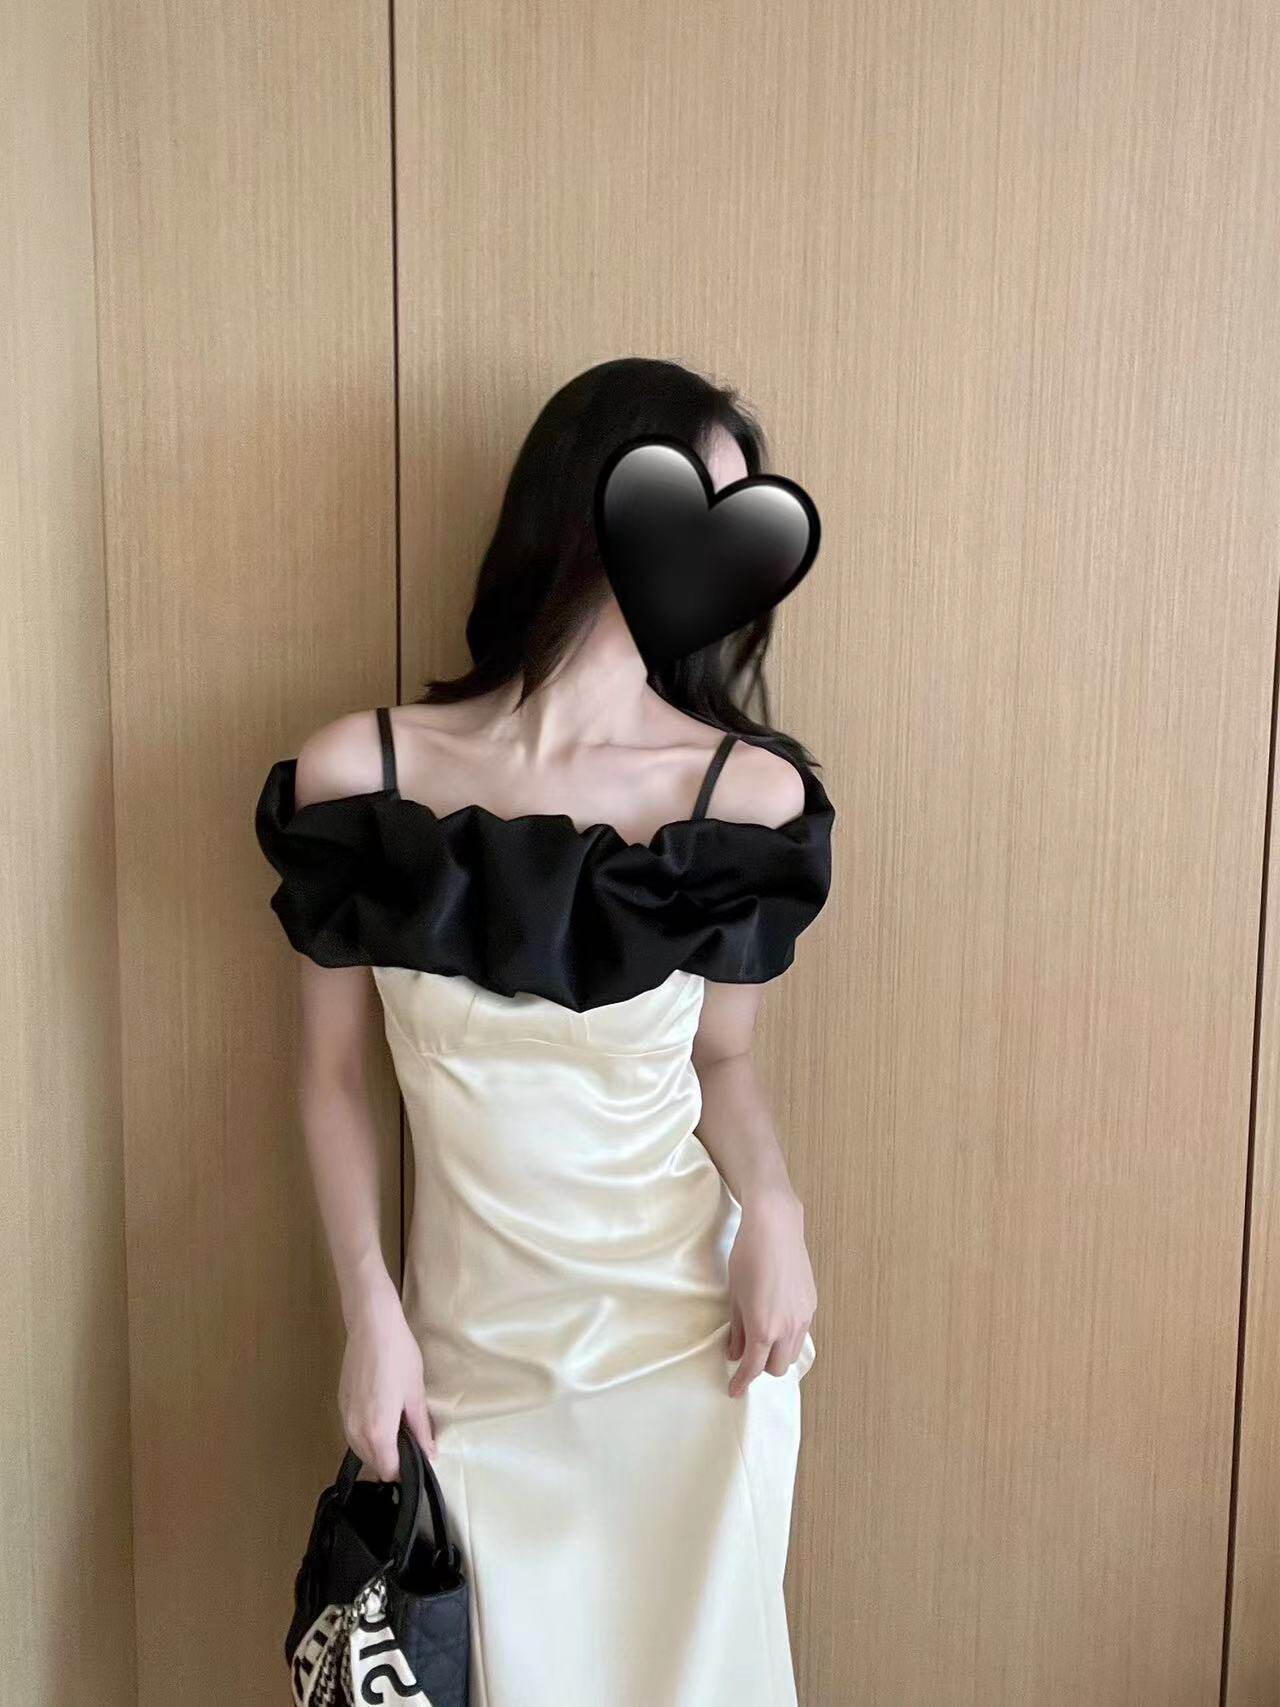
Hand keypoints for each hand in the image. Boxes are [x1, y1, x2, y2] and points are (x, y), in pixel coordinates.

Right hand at [338, 1275, 437, 1478]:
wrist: (371, 1326)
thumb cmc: (399, 1357)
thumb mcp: (415, 1393)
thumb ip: (420, 1428)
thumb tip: (429, 1454)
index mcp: (377, 1431)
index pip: (388, 1470)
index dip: (404, 1472)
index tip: (418, 1463)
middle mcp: (356, 1430)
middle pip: (373, 1462)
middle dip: (391, 1461)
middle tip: (412, 1445)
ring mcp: (345, 1417)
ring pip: (360, 1449)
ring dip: (377, 1449)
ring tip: (399, 1432)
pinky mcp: (341, 1404)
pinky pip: (353, 1433)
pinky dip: (366, 1436)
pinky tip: (381, 1420)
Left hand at [725, 1192, 816, 1397]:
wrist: (775, 1227)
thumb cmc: (747, 1257)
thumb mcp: (734, 1295)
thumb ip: (737, 1329)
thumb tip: (734, 1353)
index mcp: (764, 1328)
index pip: (754, 1368)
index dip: (741, 1381)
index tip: (734, 1390)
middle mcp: (788, 1328)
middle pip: (778, 1368)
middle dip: (762, 1368)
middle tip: (748, 1355)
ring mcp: (803, 1316)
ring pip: (793, 1353)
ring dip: (778, 1353)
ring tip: (764, 1338)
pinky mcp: (811, 1303)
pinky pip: (801, 1332)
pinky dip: (789, 1336)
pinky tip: (777, 1320)